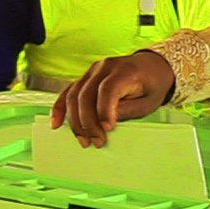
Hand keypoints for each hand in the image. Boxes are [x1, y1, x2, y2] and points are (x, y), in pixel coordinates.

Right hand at [50, 50, 176, 146]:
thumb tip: (105, 124)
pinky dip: (61, 108)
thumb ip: (127, 111)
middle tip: (97, 142)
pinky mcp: (85, 78)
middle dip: (88, 122)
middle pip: (86, 94)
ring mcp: (92, 71)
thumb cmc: (153, 85)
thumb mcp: (148, 102)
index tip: (107, 129)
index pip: (107, 89)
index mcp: (124, 70)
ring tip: (84, 141)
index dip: (104, 110)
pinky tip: (57, 124)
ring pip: (74, 95)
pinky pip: (68, 92)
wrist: (152, 67)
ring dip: (75, 121)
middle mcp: (104, 67)